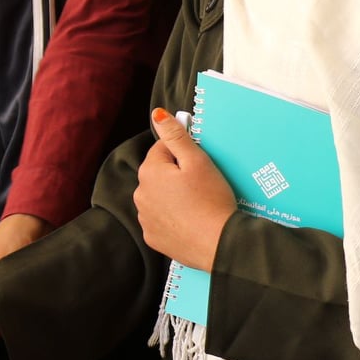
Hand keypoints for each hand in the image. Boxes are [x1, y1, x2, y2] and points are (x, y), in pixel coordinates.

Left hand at [134, 108, 235, 271]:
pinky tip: (191, 220)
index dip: (182, 153)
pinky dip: (173, 218)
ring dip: (173, 196)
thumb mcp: (197, 161)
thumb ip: (175, 136)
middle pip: (158, 175)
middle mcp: (140, 195)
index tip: (199, 162)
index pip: (161, 150)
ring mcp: (145, 219)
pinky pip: (161, 220)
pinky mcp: (154, 238)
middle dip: (176, 175)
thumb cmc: (211, 200)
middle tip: (201, 184)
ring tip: (198, 203)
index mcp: (149, 173)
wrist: (219, 244)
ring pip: (159, 198)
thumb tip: (158, 115)